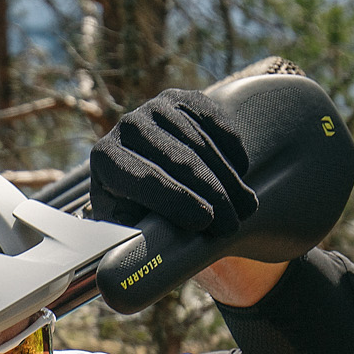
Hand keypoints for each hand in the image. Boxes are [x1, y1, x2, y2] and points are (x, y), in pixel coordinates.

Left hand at [90, 89, 259, 239]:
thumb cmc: (138, 207)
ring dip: (228, 179)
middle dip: (211, 195)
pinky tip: (242, 174)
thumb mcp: (128, 224)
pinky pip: (216, 122)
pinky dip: (233, 150)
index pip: (143, 178)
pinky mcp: (185, 99)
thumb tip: (144, 254)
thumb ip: (134, 234)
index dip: (176, 201)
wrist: (152, 169)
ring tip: (247, 209)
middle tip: (232, 225)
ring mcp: (157, 107)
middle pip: (178, 160)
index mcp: (106, 159)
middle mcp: (128, 126)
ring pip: (202, 143)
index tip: (205, 223)